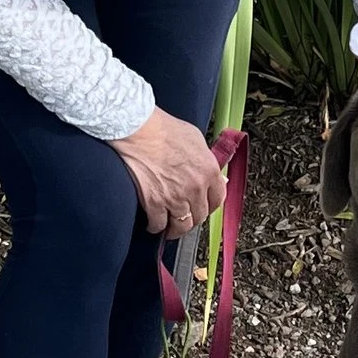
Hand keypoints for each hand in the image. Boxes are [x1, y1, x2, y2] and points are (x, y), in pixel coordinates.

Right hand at [114, 106, 227, 240]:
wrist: (140, 130)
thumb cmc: (164, 129)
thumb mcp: (196, 139)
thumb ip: (207, 160)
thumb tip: (213, 175)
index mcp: (209, 171)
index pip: (217, 200)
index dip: (209, 206)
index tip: (203, 208)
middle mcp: (196, 188)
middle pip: (200, 216)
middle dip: (192, 218)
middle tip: (185, 217)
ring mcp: (175, 198)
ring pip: (181, 226)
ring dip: (176, 229)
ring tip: (170, 227)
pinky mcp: (154, 203)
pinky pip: (158, 225)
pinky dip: (155, 227)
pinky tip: (153, 223)